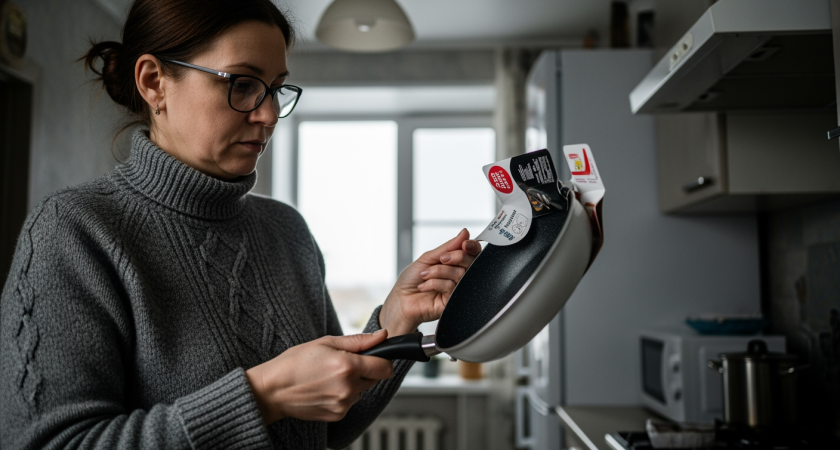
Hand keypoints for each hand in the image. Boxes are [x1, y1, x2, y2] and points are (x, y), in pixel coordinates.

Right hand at [245, 330, 393, 423]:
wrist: (273, 390)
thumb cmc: (294, 363)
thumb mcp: (326, 342)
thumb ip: (359, 341)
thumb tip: (382, 336)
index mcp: (347, 366)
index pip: (385, 367)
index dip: (383, 360)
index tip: (375, 356)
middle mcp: (348, 388)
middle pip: (375, 378)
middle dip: (365, 370)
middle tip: (343, 363)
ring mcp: (343, 404)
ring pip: (362, 391)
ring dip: (353, 383)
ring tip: (329, 376)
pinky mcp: (338, 415)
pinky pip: (350, 402)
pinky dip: (343, 395)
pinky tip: (325, 388)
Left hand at [379, 229, 481, 335]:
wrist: (400, 299)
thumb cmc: (411, 279)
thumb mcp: (428, 258)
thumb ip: (448, 247)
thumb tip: (464, 233)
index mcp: (454, 264)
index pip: (471, 253)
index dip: (471, 246)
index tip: (464, 244)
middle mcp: (458, 276)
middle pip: (470, 262)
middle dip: (456, 257)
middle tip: (442, 259)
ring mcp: (456, 289)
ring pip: (459, 274)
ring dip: (438, 271)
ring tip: (424, 275)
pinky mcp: (453, 302)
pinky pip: (451, 286)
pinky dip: (434, 283)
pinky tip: (424, 287)